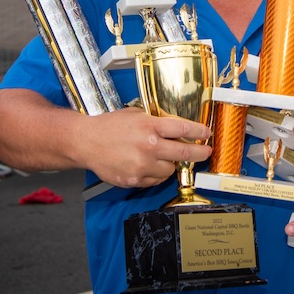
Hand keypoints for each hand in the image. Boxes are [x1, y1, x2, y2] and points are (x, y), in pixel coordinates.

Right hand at [80, 106, 211, 188]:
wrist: (86, 142)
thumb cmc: (109, 126)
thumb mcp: (135, 114)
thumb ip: (155, 121)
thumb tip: (175, 128)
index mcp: (150, 126)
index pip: (183, 130)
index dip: (199, 132)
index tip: (207, 134)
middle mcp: (148, 146)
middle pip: (185, 153)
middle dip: (200, 153)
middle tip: (206, 152)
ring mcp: (142, 165)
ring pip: (170, 170)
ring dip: (171, 163)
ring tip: (160, 156)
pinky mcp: (135, 179)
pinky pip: (156, 179)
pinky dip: (156, 173)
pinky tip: (148, 164)